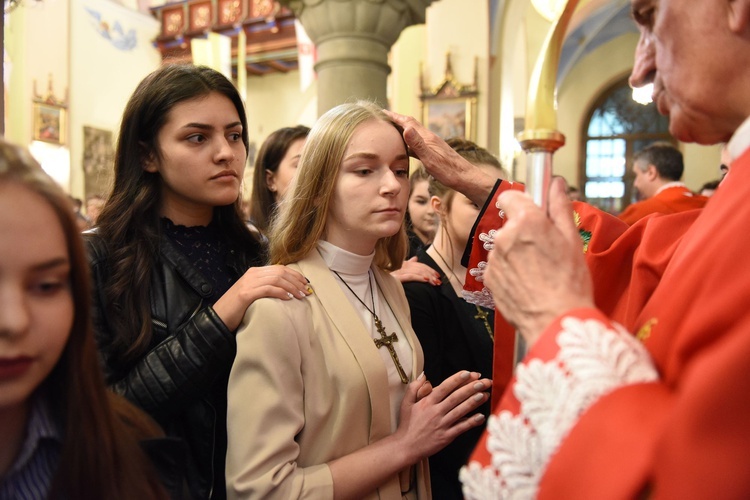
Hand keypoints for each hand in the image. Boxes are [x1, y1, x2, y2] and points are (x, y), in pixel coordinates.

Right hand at [213, 265, 310, 330]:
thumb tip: (286, 290)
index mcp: (254, 272)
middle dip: (296, 281)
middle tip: (306, 290)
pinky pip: (268, 289)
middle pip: (280, 272)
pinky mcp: (246, 294)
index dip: (295, 275)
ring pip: (276, 279)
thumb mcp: (253, 293)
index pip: (279, 268)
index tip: (305, 283)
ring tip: (301, 295)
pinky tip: (288, 298)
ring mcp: (248, 283)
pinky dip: (280, 293)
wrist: (218, 317)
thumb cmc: (238, 309)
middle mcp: (252, 274)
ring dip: (292, 287)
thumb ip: (266, 288)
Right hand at [383, 110, 494, 205]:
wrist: (465, 178)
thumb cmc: (449, 171)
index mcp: (427, 138)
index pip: (407, 122)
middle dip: (397, 119)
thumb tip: (405, 128)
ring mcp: (432, 144)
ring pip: (413, 133)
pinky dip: (408, 141)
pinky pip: (417, 143)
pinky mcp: (434, 151)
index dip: (394, 116)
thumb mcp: (430, 159)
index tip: (382, 112)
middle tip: (383, 117)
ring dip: (402, 129)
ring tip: (390, 130)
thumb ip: (418, 144)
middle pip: (410, 124)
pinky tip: (405, 147)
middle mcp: (429, 138)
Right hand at [390, 257, 440, 284]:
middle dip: (431, 274)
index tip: (437, 275)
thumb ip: (408, 263)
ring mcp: (399, 271)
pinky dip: (420, 277)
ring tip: (435, 283)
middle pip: (420, 268)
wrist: (376, 282)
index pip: (419, 265)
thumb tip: (415, 258)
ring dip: (428, 277)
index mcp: (403, 263)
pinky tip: (427, 280)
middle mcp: (402, 265)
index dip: (429, 269)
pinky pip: (411, 276)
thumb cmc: (387, 276)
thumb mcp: (398, 269)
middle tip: (439, 281)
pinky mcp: (397, 277)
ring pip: (417, 272)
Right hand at [395, 370, 490, 461]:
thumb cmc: (407, 424)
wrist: (406, 446)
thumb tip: (423, 375)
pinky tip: (481, 416)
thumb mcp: (406, 403)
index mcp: (427, 402)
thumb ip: (414, 387)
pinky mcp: (446, 437)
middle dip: (471, 388)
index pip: (444, 387)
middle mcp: (435, 412)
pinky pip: (461, 428)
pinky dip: (471, 422)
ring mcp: (441, 425)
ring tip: (484, 394)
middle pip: (456, 397)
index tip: (469, 373)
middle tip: (483, 382)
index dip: (457, 379)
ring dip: (473, 402)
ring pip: (460, 411)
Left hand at [484, 177, 593, 345]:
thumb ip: (559, 207)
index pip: (510, 196)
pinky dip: (510, 271)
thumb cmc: (569, 282)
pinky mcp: (489, 278)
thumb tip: (556, 183)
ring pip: (504, 247)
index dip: (522, 203)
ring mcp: (494, 259)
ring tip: (538, 272)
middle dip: (524, 232)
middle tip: (545, 250)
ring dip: (517, 253)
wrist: (554, 321)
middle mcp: (504, 237)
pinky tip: (528, 283)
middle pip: (510, 224)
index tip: (532, 211)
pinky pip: (499, 267)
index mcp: (526, 221)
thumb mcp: (571, 240)